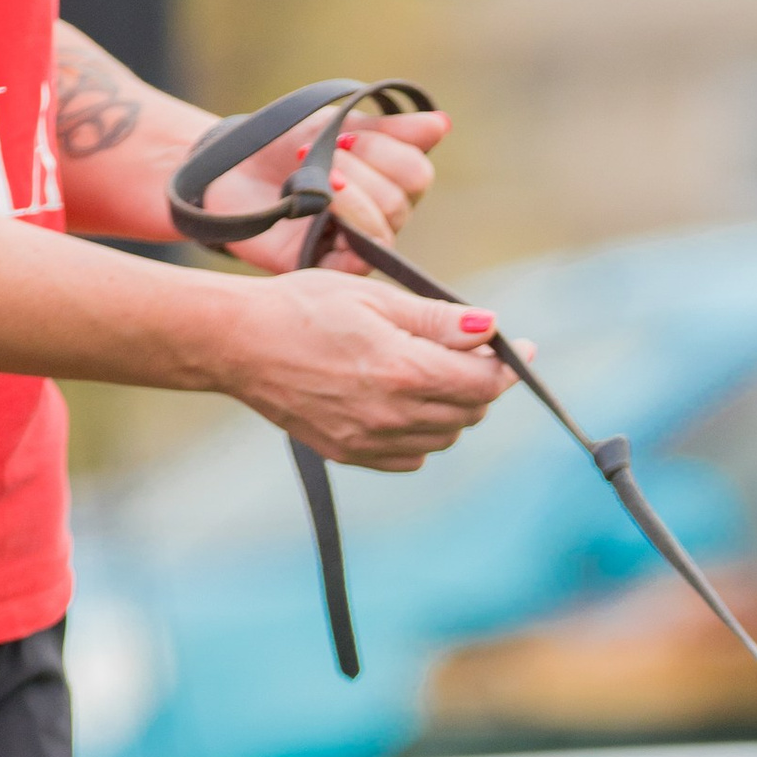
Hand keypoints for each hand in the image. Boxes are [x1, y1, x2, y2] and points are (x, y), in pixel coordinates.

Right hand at [211, 267, 512, 469]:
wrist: (236, 342)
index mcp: (404, 371)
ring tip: (436, 373)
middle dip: (481, 383)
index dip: (508, 367)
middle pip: (470, 413)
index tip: (520, 349)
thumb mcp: (376, 299)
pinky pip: (411, 457)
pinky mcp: (348, 453)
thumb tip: (491, 328)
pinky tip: (407, 404)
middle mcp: (391, 415)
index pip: (484, 383)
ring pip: (445, 437)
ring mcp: (369, 441)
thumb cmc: (303, 307)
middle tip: (473, 353)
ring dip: (454, 409)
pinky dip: (423, 435)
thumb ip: (438, 320)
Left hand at [218, 105, 450, 272]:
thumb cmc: (283, 145)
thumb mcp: (338, 124)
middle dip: (360, 168)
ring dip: (346, 192)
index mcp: (391, 183)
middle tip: (316, 152)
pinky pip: (360, 257)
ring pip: (384, 226)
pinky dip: (341, 223)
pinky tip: (312, 204)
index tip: (344, 133)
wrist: (229, 166)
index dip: (385, 150)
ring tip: (307, 174)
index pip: (417, 173)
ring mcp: (358, 245)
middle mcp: (383, 218)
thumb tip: (442, 123)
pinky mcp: (330, 268)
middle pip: (401, 199)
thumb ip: (390, 128)